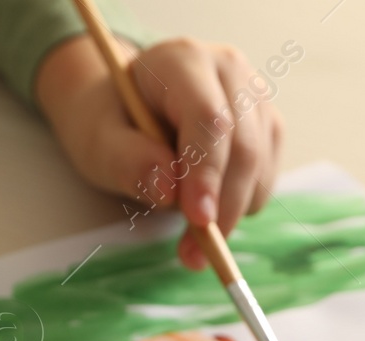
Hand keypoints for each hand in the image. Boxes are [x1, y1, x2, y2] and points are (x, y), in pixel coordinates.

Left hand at [37, 35, 282, 269]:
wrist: (125, 110)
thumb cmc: (110, 122)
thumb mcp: (98, 141)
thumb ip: (127, 161)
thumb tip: (169, 189)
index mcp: (182, 60)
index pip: (209, 118)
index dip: (207, 172)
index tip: (198, 220)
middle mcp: (228, 70)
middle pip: (243, 147)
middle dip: (222, 208)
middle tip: (192, 255)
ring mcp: (254, 97)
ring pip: (259, 167)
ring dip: (231, 214)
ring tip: (190, 242)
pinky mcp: (266, 127)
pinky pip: (264, 179)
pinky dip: (240, 207)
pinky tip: (207, 210)